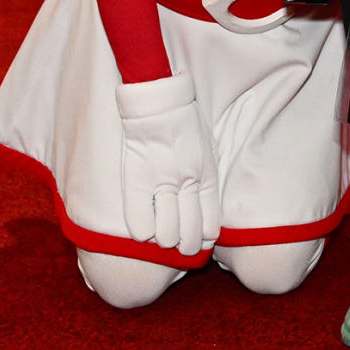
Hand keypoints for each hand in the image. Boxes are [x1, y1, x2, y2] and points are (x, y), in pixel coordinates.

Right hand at [114, 75, 221, 255]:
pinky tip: (143, 229)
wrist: (159, 103)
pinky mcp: (138, 180)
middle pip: (189, 235)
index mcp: (207, 177)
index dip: (205, 239)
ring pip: (166, 235)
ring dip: (164, 241)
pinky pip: (140, 221)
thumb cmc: (185, 125)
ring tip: (161, 237)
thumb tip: (205, 207)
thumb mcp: (209, 150)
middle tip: (179, 245)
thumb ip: (207, 177)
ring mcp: (162, 184)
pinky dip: (142, 232)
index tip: (200, 242)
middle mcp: (187, 185)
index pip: (211, 224)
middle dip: (185, 246)